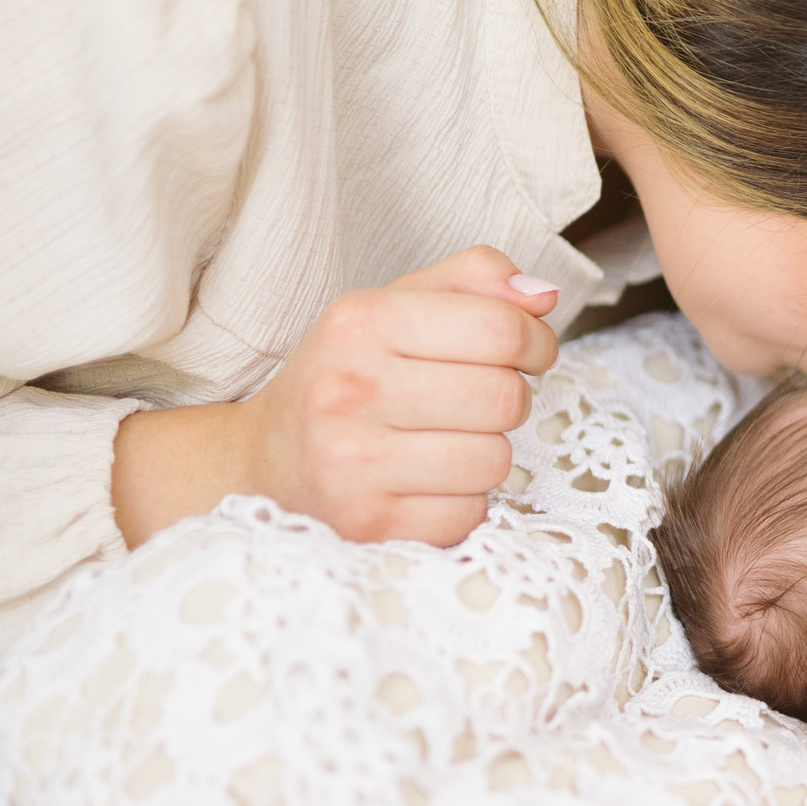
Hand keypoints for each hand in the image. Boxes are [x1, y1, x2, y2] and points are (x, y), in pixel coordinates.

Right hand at [112, 246, 559, 548]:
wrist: (262, 462)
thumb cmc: (347, 377)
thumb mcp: (392, 307)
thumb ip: (472, 281)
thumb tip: (545, 295)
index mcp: (360, 321)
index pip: (502, 329)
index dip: (536, 342)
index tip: (528, 353)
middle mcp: (348, 389)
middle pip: (506, 397)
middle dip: (509, 399)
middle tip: (476, 402)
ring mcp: (352, 463)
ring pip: (496, 460)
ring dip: (487, 454)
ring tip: (444, 443)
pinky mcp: (366, 524)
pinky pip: (471, 514)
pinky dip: (463, 502)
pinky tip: (423, 485)